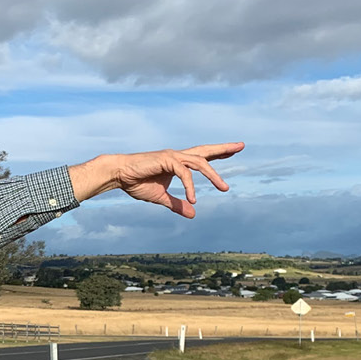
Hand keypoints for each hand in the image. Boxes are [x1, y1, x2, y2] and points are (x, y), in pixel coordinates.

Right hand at [69, 143, 241, 216]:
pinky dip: (190, 186)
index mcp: (177, 163)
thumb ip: (177, 204)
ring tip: (224, 188)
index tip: (234, 151)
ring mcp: (172, 156)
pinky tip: (193, 198)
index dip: (218, 154)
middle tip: (241, 146)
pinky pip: (184, 173)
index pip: (202, 157)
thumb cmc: (137, 183)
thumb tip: (193, 213)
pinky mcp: (166, 159)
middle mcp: (177, 156)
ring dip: (213, 175)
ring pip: (199, 162)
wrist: (119, 175)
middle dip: (224, 149)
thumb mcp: (161, 198)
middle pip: (205, 151)